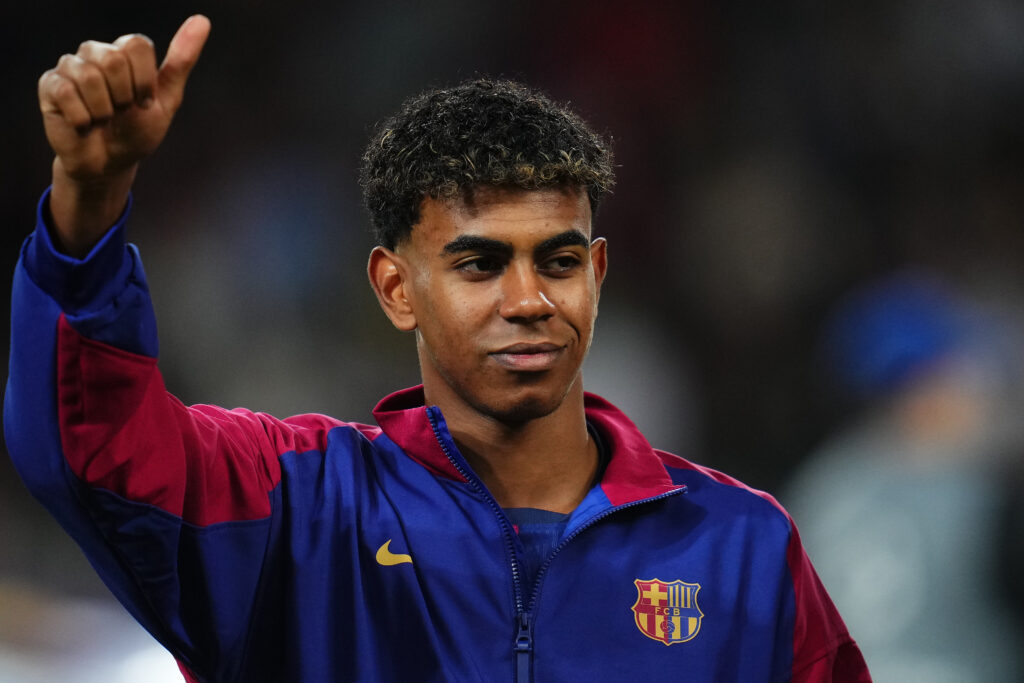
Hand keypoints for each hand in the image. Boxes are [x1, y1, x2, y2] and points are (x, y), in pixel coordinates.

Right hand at [38, 15, 209, 255]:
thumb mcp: (166, 99)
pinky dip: (82, 118)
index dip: (144, 81)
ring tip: (103, 120)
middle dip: (124, 97)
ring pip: (89, 77)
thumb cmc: (138, 131)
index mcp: (125, 53)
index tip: (144, 102)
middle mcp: (96, 53)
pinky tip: (84, 125)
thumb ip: (182, 60)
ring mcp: (71, 67)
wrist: (110, 164)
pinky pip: (65, 92)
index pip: (137, 45)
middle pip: (114, 59)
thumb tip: (202, 21)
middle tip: (121, 112)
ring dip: (104, 111)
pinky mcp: (50, 85)